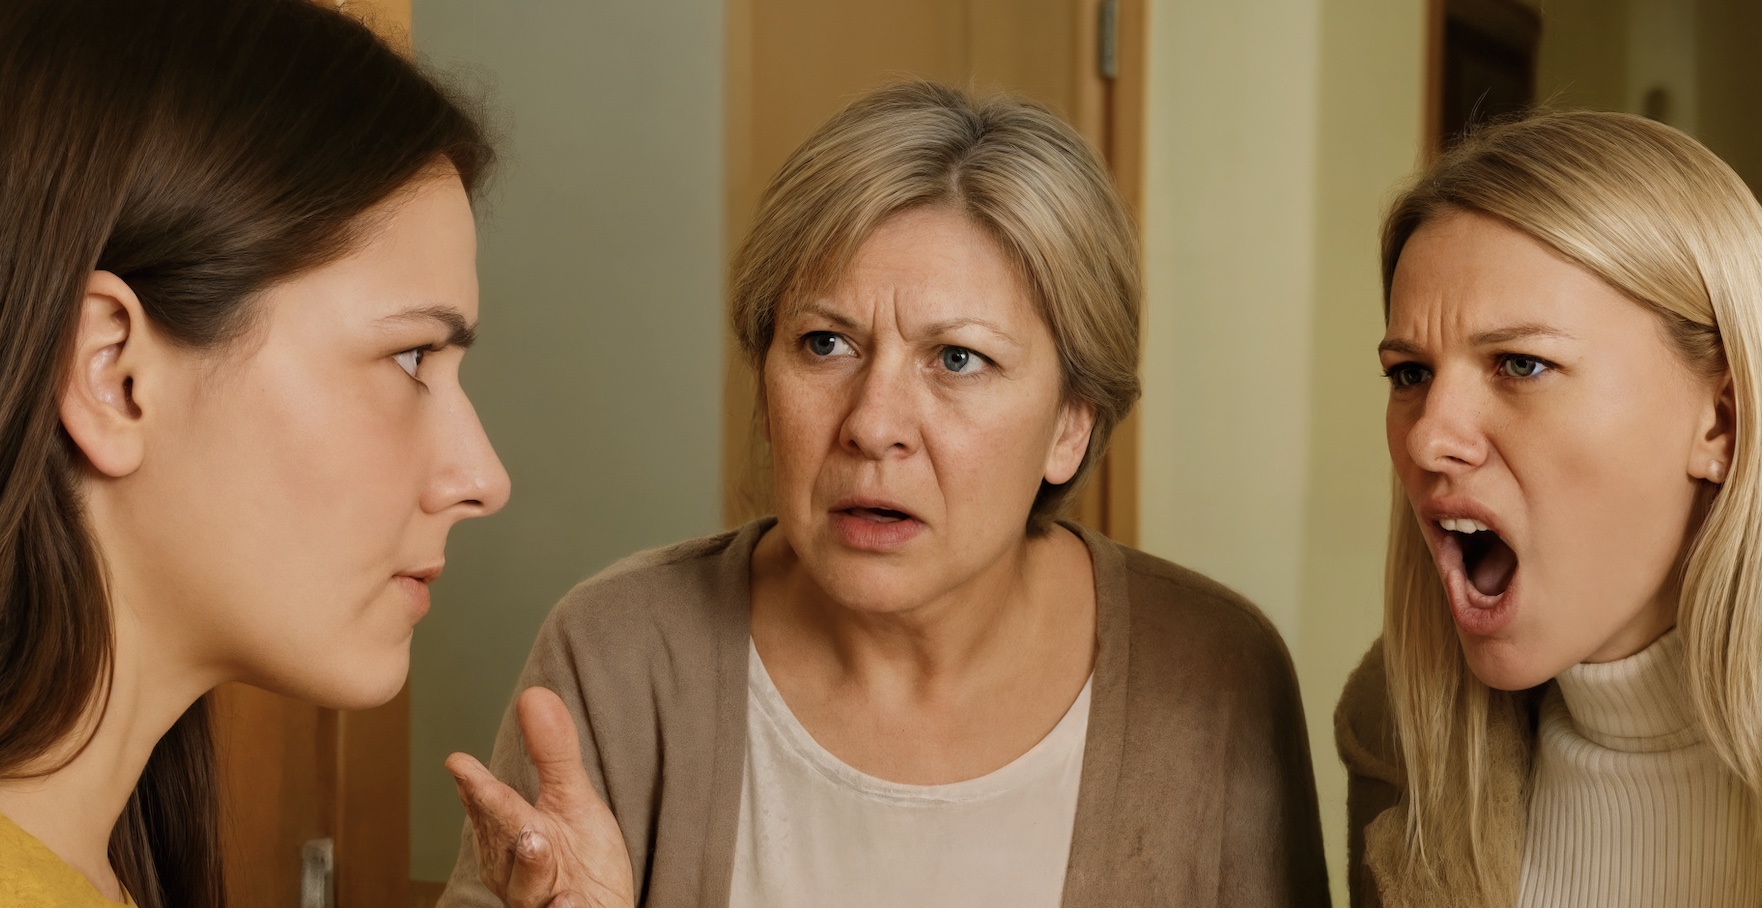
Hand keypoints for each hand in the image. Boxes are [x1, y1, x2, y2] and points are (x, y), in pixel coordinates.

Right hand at [446, 687, 634, 907]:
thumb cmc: (580, 858)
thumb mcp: (572, 799)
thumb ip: (553, 753)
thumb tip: (534, 694)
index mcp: (508, 836)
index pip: (488, 806)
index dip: (476, 788)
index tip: (460, 763)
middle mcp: (513, 871)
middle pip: (503, 842)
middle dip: (498, 822)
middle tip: (495, 793)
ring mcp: (535, 900)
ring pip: (525, 887)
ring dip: (531, 865)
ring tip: (538, 840)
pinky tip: (570, 899)